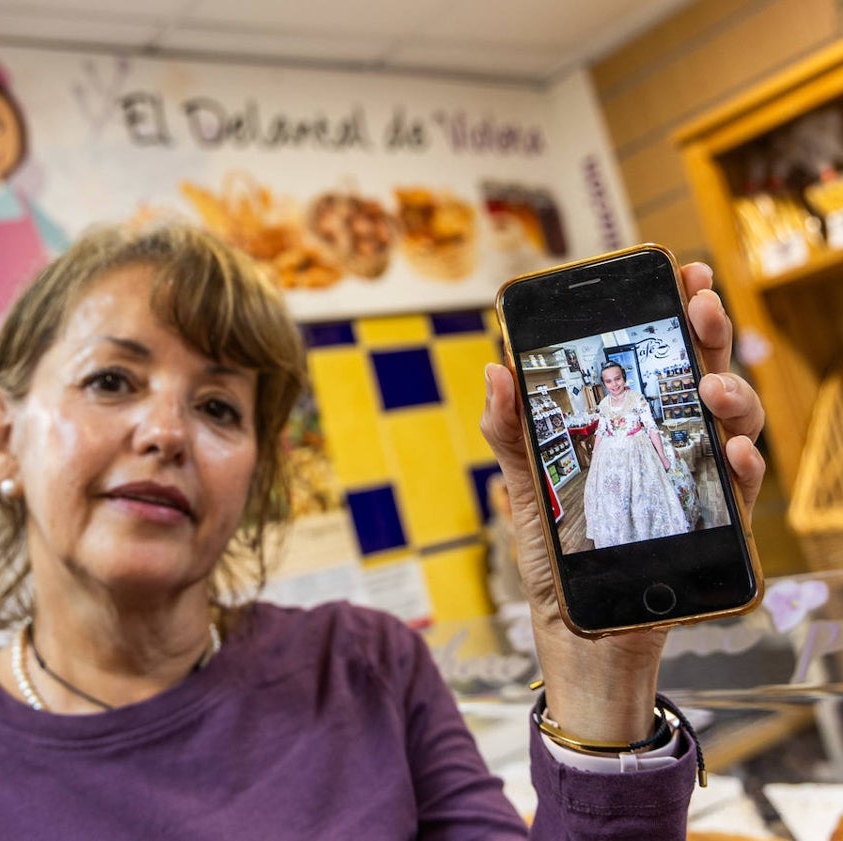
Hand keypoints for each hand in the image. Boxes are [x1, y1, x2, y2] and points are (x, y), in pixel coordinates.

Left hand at [480, 262, 765, 741]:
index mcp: (630, 427)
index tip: (680, 270)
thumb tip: (496, 369)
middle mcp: (670, 446)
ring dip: (728, 397)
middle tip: (700, 302)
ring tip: (708, 387)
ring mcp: (696, 484)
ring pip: (730, 426)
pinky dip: (742, 467)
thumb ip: (514, 433)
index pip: (659, 358)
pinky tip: (735, 451)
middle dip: (707, 332)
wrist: (579, 635)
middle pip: (701, 375)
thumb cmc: (557, 559)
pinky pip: (739, 494)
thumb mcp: (527, 490)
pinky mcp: (712, 529)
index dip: (674, 313)